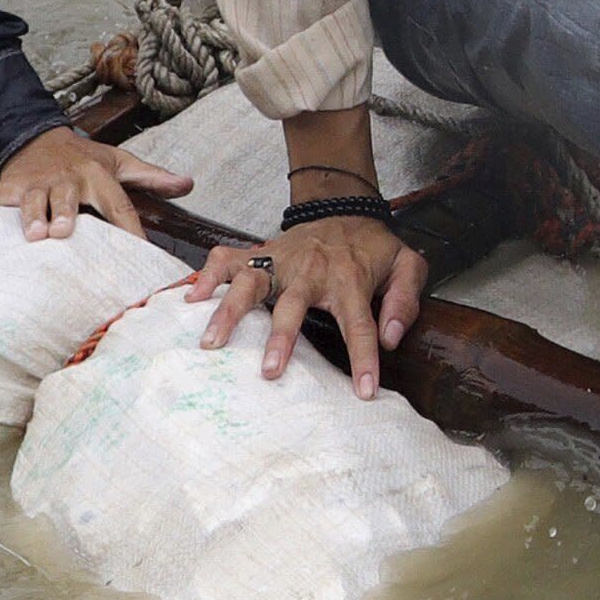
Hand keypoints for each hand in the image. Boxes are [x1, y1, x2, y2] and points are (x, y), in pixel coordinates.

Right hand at [0, 123, 182, 243]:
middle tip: (63, 233)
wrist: (42, 136)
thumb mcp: (120, 163)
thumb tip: (188, 184)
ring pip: (31, 198)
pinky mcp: (10, 184)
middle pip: (67, 197)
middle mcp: (66, 178)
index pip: (118, 204)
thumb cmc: (86, 158)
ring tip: (32, 235)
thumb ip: (152, 177)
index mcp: (96, 175)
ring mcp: (35, 181)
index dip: (129, 227)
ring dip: (29, 215)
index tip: (139, 252)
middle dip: (65, 213)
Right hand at [196, 213, 424, 395]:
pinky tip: (191, 300)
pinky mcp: (259, 253)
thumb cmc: (373, 247)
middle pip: (293, 305)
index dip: (363, 359)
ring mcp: (280, 260)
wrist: (345, 207)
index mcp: (350, 279)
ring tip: (211, 343)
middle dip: (281, 338)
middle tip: (269, 372)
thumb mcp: (407, 265)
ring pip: (250, 283)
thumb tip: (390, 338)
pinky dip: (206, 277)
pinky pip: (226, 260)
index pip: (360, 325)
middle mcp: (310, 271)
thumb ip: (405, 301)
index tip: (364, 393)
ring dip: (229, 312)